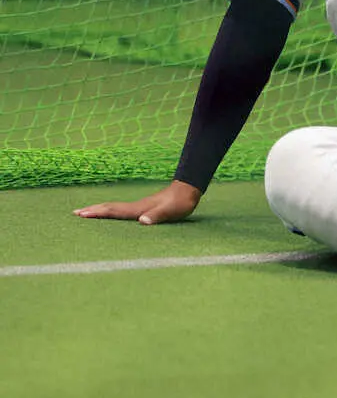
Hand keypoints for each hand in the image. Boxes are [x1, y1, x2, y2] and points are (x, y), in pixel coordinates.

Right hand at [74, 180, 202, 224]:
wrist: (189, 189)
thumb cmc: (181, 202)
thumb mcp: (171, 211)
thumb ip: (157, 215)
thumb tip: (142, 221)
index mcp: (138, 209)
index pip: (114, 211)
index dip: (98, 213)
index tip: (81, 214)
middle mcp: (136, 207)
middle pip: (110, 207)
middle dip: (92, 210)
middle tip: (74, 213)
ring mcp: (139, 206)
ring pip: (115, 208)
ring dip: (99, 210)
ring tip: (86, 212)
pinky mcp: (144, 208)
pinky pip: (122, 210)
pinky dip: (111, 212)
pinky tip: (111, 214)